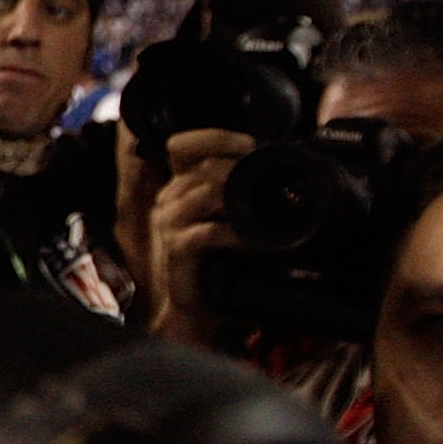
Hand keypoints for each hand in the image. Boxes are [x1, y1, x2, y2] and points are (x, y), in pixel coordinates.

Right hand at [144, 127, 256, 343]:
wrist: (197, 306)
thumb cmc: (217, 261)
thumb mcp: (227, 218)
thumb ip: (236, 190)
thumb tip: (274, 166)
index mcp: (179, 186)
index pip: (182, 144)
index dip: (214, 137)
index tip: (250, 145)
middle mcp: (169, 199)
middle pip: (204, 167)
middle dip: (242, 173)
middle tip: (271, 185)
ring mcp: (168, 222)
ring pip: (208, 193)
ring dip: (243, 203)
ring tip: (268, 215)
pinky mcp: (176, 248)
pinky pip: (210, 231)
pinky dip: (238, 235)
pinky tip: (255, 243)